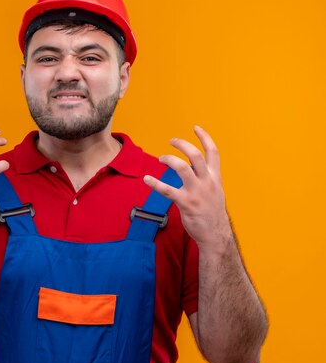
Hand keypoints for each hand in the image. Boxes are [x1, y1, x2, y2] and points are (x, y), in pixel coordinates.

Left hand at [143, 126, 230, 247]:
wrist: (215, 234)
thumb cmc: (212, 212)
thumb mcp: (215, 191)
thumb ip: (206, 177)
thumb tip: (194, 167)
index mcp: (214, 177)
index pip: (213, 152)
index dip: (205, 138)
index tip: (195, 127)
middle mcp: (207, 182)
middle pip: (195, 155)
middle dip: (182, 145)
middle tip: (172, 141)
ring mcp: (197, 192)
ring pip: (182, 168)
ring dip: (169, 159)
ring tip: (161, 158)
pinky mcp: (186, 203)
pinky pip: (167, 190)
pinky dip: (155, 183)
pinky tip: (146, 178)